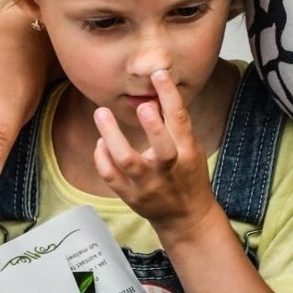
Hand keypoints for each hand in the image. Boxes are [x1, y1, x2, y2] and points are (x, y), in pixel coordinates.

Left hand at [93, 69, 214, 237]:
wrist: (186, 218)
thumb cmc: (188, 176)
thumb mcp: (192, 149)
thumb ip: (175, 126)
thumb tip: (156, 92)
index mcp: (187, 153)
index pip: (180, 121)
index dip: (170, 96)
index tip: (159, 74)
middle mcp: (168, 169)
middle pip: (161, 147)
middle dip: (152, 125)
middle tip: (140, 104)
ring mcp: (148, 184)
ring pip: (128, 161)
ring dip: (113, 136)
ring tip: (101, 113)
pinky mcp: (131, 196)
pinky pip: (111, 176)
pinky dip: (102, 158)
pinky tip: (100, 142)